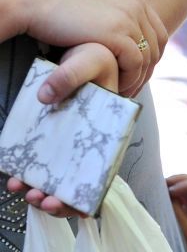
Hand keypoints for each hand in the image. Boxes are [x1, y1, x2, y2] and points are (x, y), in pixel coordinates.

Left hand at [7, 43, 118, 216]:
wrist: (82, 50)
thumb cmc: (95, 58)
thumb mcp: (88, 61)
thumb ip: (69, 76)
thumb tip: (45, 97)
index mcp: (109, 140)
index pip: (99, 182)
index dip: (80, 201)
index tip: (56, 201)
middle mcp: (91, 148)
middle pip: (78, 189)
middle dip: (55, 202)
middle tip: (36, 198)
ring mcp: (71, 145)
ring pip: (59, 181)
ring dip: (39, 191)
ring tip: (19, 187)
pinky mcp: (54, 138)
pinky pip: (43, 163)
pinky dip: (29, 173)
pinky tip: (13, 172)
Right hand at [20, 0, 166, 97]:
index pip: (158, 32)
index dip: (152, 54)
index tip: (137, 71)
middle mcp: (135, 5)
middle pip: (156, 46)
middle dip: (147, 69)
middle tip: (133, 86)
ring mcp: (127, 19)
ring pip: (146, 57)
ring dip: (138, 78)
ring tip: (124, 90)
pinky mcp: (116, 34)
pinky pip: (134, 64)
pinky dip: (129, 78)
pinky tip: (117, 87)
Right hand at [167, 175, 186, 251]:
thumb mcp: (183, 230)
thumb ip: (176, 210)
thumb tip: (168, 192)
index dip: (185, 185)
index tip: (169, 189)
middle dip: (179, 181)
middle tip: (162, 183)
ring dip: (176, 186)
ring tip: (160, 187)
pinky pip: (184, 196)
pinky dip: (174, 193)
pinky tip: (163, 194)